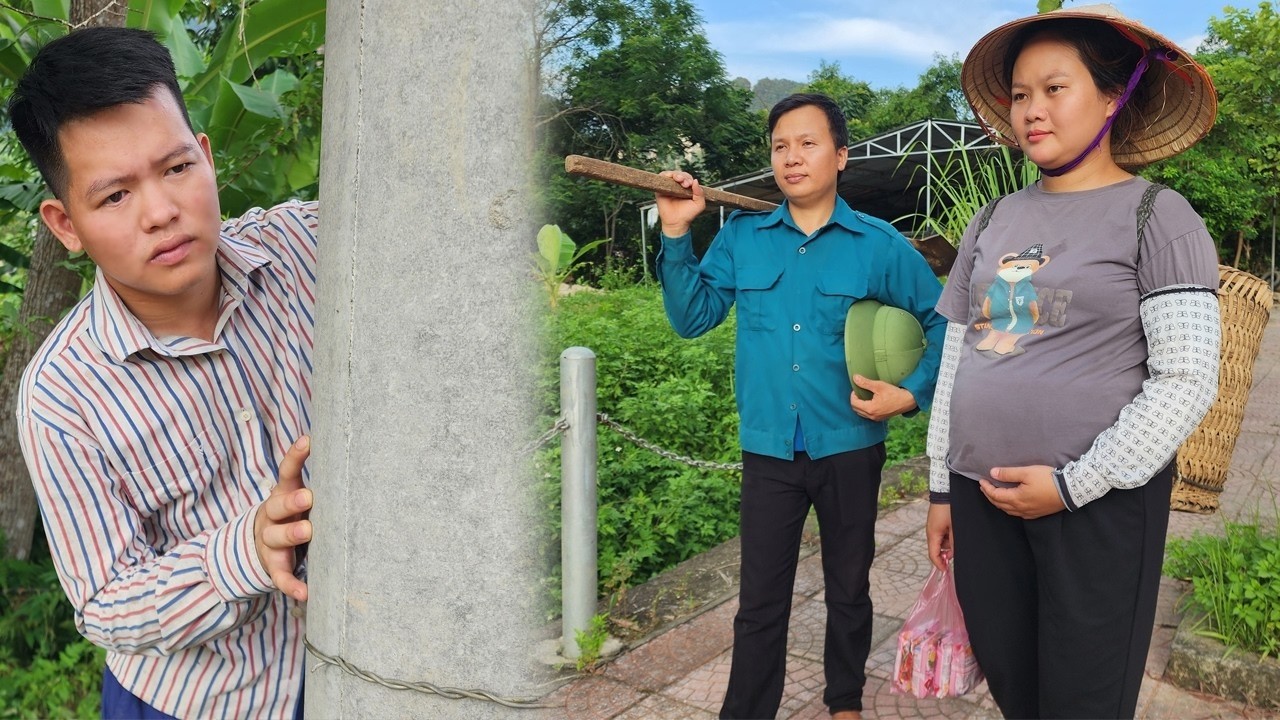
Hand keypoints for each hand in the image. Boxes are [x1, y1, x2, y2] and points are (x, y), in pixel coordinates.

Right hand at [254, 436, 312, 600]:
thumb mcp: (301, 497)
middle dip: (291, 501)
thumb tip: (360, 457)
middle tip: (308, 496)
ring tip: (307, 532)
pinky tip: (305, 592)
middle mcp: (273, 516)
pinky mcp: (273, 566)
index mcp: (282, 494)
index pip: (286, 472)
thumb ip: (323, 483)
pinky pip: (281, 576)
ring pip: (275, 538)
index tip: (309, 440)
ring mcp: (270, 542)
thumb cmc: (295, 516)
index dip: (296, 456)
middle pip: (277, 506)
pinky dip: (291, 585)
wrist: (263, 547)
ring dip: (290, 535)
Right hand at [655, 170, 705, 237]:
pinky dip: (665, 175)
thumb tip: (695, 180)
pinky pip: (661, 178)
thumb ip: (700, 193)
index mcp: (686, 188)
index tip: (690, 184)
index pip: (687, 178)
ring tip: (679, 180)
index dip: (688, 178)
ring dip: (675, 174)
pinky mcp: (660, 190)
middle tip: (685, 184)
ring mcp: (668, 187)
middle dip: (683, 176)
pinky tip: (670, 178)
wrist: (677, 223)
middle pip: (679, 174)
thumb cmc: (688, 214)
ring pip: (671, 174)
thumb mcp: (699, 204)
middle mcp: (677, 186)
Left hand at [849, 376, 916, 421]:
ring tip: (865, 396)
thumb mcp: (879, 386)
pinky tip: (871, 401)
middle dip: (855, 400)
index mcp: (871, 409)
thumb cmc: (894, 393)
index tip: (857, 388)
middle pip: (856, 409)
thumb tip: (855, 378)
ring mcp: (876, 418)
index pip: (854, 403)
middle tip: (860, 391)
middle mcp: (872, 416)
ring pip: (861, 413)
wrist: (908, 400)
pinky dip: (866, 408)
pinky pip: (868, 415)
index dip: (853, 395)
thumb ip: (865, 383)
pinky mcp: (880, 418)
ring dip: (860, 405)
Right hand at [925, 503, 952, 572]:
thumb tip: (954, 554)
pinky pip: (941, 534)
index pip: (933, 555)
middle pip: (937, 549)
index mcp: (933, 534)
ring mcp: (933, 527)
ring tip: (958, 538)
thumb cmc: (950, 508)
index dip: (939, 564)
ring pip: (940, 542)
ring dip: (948, 544)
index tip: (946, 570)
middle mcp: (930, 532)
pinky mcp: (936, 523)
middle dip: (946, 553)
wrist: (945, 491)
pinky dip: (947, 537)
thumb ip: (954, 542)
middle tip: (957, 553)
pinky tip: (955, 532)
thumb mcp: (954, 528)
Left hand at [978, 464, 1064, 519]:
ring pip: (1008, 510)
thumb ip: (1008, 473)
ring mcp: (1029, 513)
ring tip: (995, 494)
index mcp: (1016, 499)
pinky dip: (1010, 508)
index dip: (987, 488)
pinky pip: (1018, 513)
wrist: (1070, 490)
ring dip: (999, 502)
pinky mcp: (1037, 513)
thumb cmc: (1048, 479)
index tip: (982, 480)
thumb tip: (992, 473)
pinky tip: (1011, 503)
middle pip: (1000, 504)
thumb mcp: (1027, 472)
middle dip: (990, 496)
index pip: (995, 495)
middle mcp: (1021, 509)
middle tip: (985, 487)